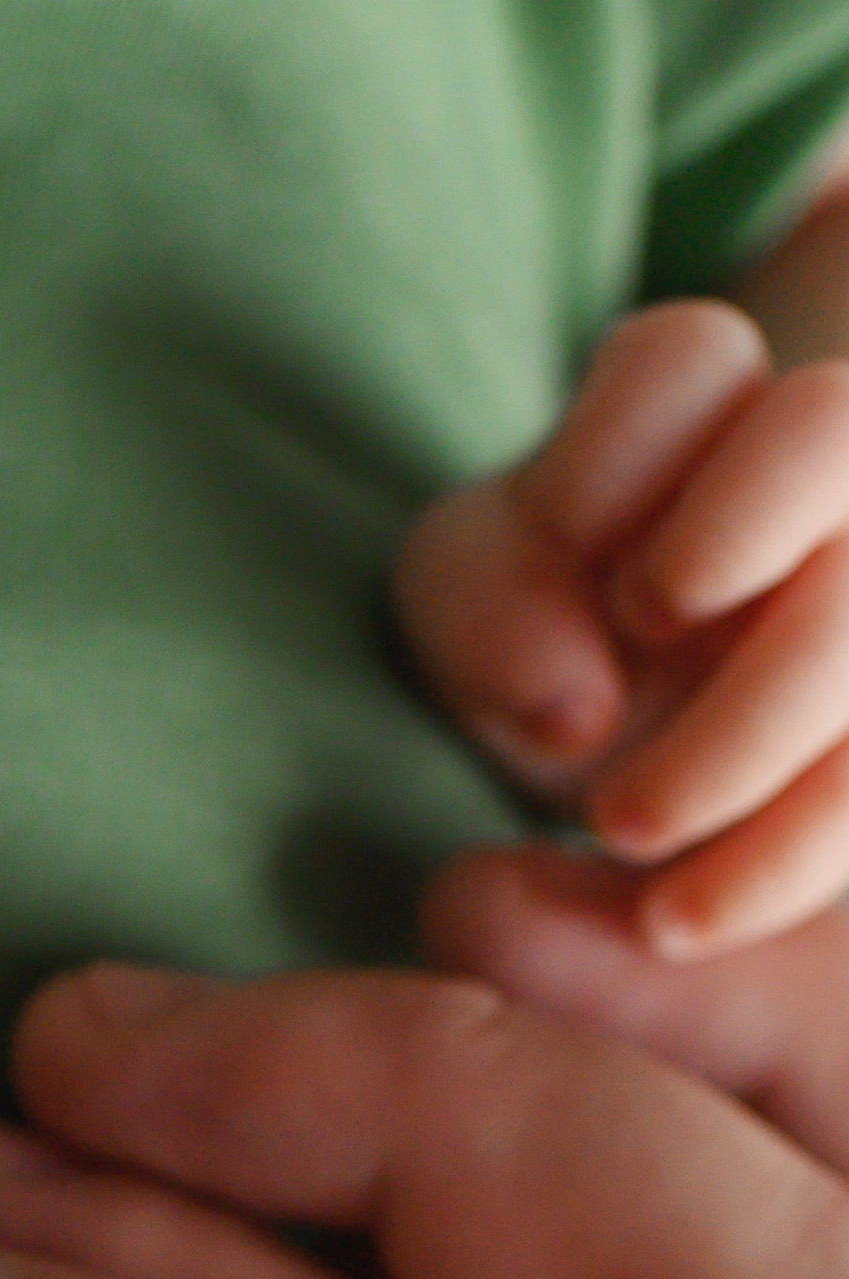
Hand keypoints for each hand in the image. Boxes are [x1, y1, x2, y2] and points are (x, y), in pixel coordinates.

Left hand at [400, 300, 848, 959]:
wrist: (613, 728)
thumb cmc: (529, 629)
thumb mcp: (465, 607)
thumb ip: (493, 615)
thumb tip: (584, 708)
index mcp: (693, 393)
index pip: (689, 361)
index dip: (619, 469)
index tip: (567, 577)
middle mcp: (819, 456)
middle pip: (828, 444)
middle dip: (719, 588)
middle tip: (605, 753)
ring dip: (754, 751)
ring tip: (622, 842)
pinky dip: (786, 859)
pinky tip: (688, 917)